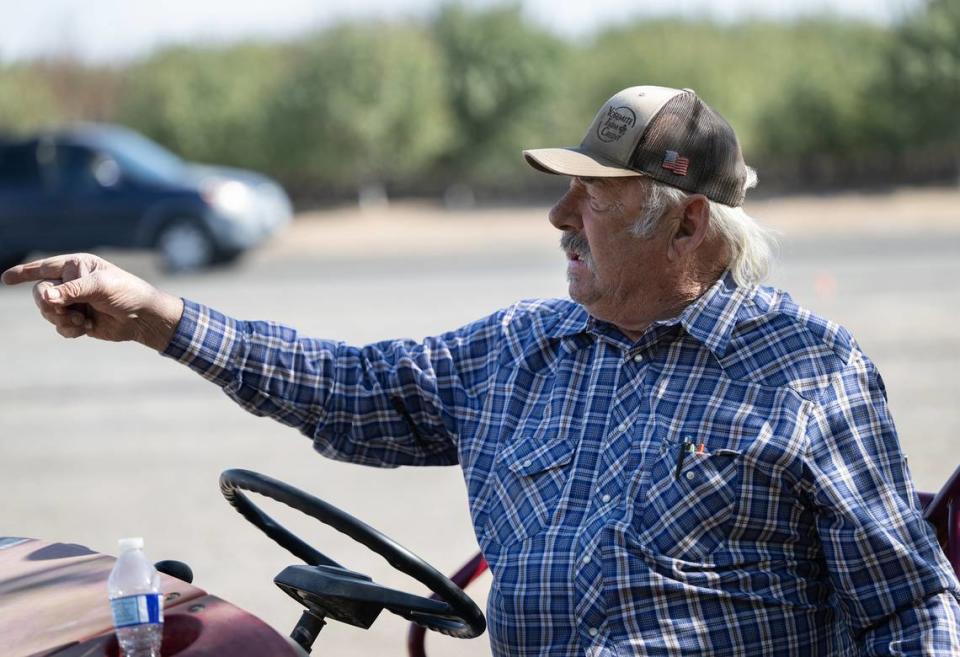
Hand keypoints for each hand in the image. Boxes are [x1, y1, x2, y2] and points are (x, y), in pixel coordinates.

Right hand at [1, 253, 184, 350]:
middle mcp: (71, 282)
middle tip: (66, 311)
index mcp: (77, 266)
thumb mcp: (101, 287)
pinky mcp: (77, 319)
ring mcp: (73, 301)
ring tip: (82, 320)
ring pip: (47, 312)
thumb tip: (46, 296)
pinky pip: (59, 327)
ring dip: (62, 319)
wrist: (143, 318)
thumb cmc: (127, 293)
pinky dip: (69, 330)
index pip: (44, 267)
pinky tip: (86, 328)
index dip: (24, 273)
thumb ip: (72, 291)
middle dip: (50, 304)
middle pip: (40, 292)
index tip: (6, 279)